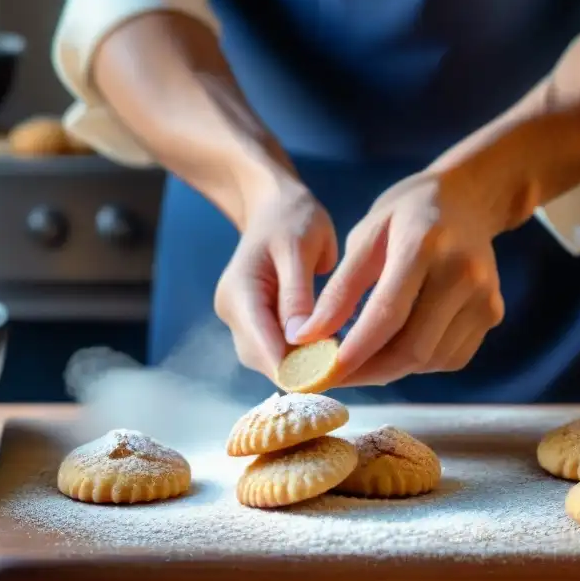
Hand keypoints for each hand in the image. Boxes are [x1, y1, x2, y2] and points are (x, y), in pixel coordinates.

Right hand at [214, 179, 337, 379]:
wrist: (274, 206)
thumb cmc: (291, 218)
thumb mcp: (299, 248)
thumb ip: (297, 295)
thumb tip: (299, 342)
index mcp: (239, 294)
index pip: (262, 346)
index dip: (295, 368)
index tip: (333, 375)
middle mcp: (233, 312)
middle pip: (265, 359)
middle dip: (302, 370)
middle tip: (346, 369)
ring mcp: (241, 319)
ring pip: (270, 359)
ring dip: (303, 365)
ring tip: (341, 361)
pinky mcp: (254, 322)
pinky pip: (276, 349)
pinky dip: (301, 354)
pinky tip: (328, 350)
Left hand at [294, 170, 505, 385]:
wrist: (467, 199)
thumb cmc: (406, 214)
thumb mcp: (365, 238)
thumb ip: (340, 290)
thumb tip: (309, 336)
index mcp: (424, 245)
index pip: (388, 314)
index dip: (355, 351)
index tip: (323, 373)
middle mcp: (463, 274)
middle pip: (414, 349)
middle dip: (369, 372)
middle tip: (334, 376)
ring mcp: (484, 297)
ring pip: (431, 361)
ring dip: (391, 370)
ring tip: (361, 358)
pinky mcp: (492, 314)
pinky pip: (450, 358)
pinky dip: (417, 363)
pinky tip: (396, 346)